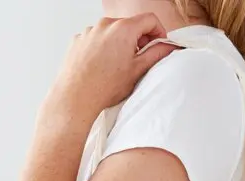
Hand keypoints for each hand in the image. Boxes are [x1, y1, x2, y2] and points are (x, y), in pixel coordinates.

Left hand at [43, 14, 175, 122]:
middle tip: (139, 60)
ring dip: (120, 45)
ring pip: (112, 33)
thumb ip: (156, 54)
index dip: (159, 32)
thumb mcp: (138, 70)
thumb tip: (168, 46)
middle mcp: (106, 24)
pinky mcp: (79, 39)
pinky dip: (103, 49)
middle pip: (130, 25)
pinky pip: (97, 39)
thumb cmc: (105, 86)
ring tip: (118, 67)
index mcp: (124, 29)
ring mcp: (90, 31)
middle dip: (138, 40)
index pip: (149, 19)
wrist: (77, 96)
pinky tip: (102, 67)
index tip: (159, 44)